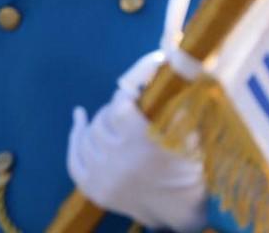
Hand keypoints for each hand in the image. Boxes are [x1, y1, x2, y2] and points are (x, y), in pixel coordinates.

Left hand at [66, 0, 206, 231]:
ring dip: (101, 120)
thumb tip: (174, 57)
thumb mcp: (194, 129)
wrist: (184, 211)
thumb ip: (181, 97)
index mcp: (143, 144)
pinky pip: (74, 158)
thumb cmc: (195, 166)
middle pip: (104, 118)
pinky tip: (79, 119)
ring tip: (114, 112)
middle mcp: (118, 161)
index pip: (122, 101)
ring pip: (89, 136)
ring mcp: (102, 178)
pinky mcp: (93, 190)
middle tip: (134, 100)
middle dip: (118, 105)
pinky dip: (75, 137)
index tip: (145, 76)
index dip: (132, 85)